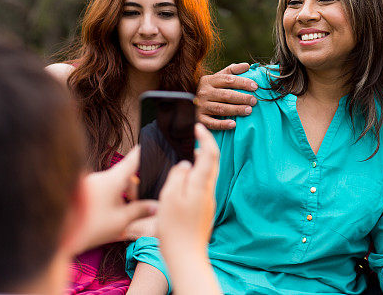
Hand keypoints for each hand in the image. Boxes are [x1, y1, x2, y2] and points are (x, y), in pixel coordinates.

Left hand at [71, 146, 158, 253]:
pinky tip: (109, 220)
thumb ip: (140, 211)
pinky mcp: (82, 193)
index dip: (145, 153)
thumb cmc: (91, 226)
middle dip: (134, 191)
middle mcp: (101, 177)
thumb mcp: (121, 221)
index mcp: (113, 178)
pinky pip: (102, 193)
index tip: (152, 145)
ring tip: (123, 219)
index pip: (134, 158)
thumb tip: (157, 206)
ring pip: (113, 186)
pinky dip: (109, 202)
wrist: (56, 234)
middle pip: (125, 177)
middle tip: (139, 208)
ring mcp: (91, 184)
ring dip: (121, 199)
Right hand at [157, 123, 219, 257]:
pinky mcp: (204, 211)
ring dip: (200, 162)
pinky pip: (202, 186)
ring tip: (187, 157)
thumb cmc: (174, 228)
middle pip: (212, 163)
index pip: (209, 154)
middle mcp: (208, 192)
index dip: (205, 137)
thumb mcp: (169, 197)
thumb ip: (178, 176)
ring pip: (208, 175)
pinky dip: (196, 177)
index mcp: (201, 185)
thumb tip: (186, 163)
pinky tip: (184, 181)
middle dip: (205, 147)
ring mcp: (208, 202)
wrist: (186, 256)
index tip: (198, 127)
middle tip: (194, 138)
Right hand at [195, 62, 257, 129]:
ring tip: (248, 110)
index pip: (228, 80)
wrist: (188, 103)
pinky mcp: (199, 119)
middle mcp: (204, 92)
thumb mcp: (217, 77)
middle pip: (226, 95)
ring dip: (236, 110)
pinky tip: (233, 124)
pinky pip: (212, 123)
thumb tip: (247, 66)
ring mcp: (201, 106)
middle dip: (242, 97)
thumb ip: (232, 70)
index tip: (255, 86)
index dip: (243, 82)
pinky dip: (222, 124)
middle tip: (254, 100)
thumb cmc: (210, 89)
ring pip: (221, 108)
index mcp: (209, 80)